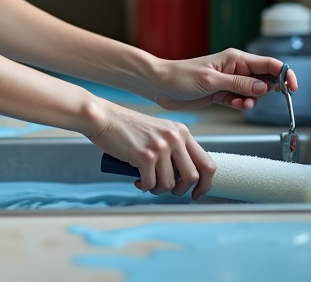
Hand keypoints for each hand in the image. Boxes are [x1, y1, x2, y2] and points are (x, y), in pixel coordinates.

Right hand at [87, 101, 216, 198]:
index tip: (197, 192)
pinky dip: (145, 187)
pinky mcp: (145, 156)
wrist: (104, 118)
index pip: (207, 163)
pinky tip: (138, 181)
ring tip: (148, 182)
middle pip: (192, 177)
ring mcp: (160, 147)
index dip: (206, 184)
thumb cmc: (127, 127)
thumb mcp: (159, 131)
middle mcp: (175, 138)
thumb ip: (173, 147)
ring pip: (169, 184)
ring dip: (158, 189)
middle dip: (181, 190)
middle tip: (170, 191)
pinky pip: (151, 184)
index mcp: (181, 132)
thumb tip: (183, 175)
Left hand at [147, 48, 297, 111]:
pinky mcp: (223, 94)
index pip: (269, 64)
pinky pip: (242, 99)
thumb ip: (238, 85)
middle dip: (269, 91)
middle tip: (261, 99)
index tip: (293, 89)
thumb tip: (263, 87)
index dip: (285, 75)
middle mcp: (236, 69)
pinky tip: (235, 105)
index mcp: (235, 59)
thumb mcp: (211, 81)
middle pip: (266, 78)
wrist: (160, 85)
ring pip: (255, 91)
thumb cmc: (180, 77)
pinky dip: (242, 104)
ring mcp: (230, 81)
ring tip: (241, 104)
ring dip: (253, 100)